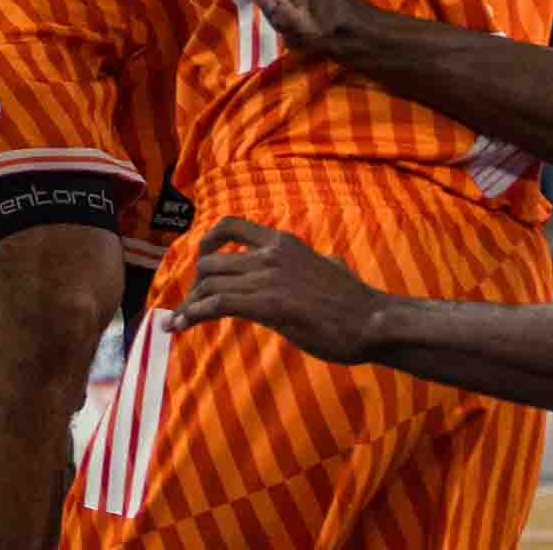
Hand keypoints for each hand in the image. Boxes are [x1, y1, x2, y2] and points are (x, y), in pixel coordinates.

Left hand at [167, 218, 383, 362]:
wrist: (372, 321)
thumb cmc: (355, 302)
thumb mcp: (332, 268)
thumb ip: (320, 262)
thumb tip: (328, 262)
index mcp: (283, 243)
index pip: (232, 226)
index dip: (207, 244)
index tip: (200, 265)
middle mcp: (271, 253)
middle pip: (211, 260)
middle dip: (196, 285)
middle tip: (192, 307)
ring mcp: (269, 277)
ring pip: (209, 282)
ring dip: (189, 303)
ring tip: (179, 321)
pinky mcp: (268, 304)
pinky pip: (217, 304)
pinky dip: (193, 314)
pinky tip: (182, 327)